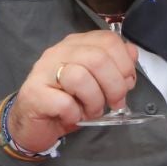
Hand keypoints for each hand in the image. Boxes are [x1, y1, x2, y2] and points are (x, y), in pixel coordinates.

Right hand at [5, 30, 139, 153]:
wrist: (34, 124)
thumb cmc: (68, 102)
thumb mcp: (97, 83)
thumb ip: (115, 66)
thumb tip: (132, 54)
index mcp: (77, 45)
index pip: (108, 40)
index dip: (125, 64)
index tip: (127, 84)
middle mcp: (59, 52)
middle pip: (98, 58)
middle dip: (114, 86)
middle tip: (115, 103)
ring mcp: (43, 71)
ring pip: (81, 78)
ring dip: (94, 101)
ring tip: (91, 112)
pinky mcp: (34, 93)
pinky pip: (64, 102)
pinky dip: (75, 114)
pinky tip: (72, 117)